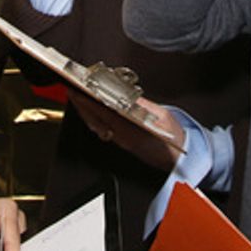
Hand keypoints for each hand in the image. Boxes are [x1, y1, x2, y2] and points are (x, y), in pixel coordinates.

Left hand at [69, 92, 185, 170]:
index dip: (88, 101)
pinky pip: (103, 130)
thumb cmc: (173, 137)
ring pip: (97, 126)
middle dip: (81, 106)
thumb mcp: (162, 115)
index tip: (77, 91)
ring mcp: (121, 142)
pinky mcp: (123, 144)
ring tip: (77, 99)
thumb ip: (142, 104)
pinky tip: (91, 112)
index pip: (103, 112)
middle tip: (71, 92)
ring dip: (86, 112)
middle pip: (95, 120)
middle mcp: (123, 137)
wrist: (179, 159)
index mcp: (131, 129)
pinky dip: (94, 119)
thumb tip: (126, 94)